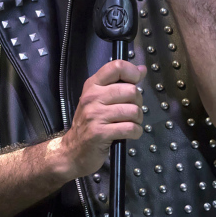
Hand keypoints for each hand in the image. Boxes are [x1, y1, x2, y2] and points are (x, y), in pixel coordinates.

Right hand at [59, 60, 145, 176]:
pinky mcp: (100, 133)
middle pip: (131, 91)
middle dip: (138, 103)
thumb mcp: (100, 98)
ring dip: (138, 120)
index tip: (135, 82)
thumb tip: (142, 69)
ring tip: (129, 123)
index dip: (132, 72)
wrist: (73, 149)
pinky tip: (129, 134)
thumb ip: (120, 83)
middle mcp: (92, 97)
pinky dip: (136, 132)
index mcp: (92, 85)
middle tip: (130, 111)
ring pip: (133, 111)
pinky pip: (131, 128)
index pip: (116, 67)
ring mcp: (95, 115)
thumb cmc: (90, 122)